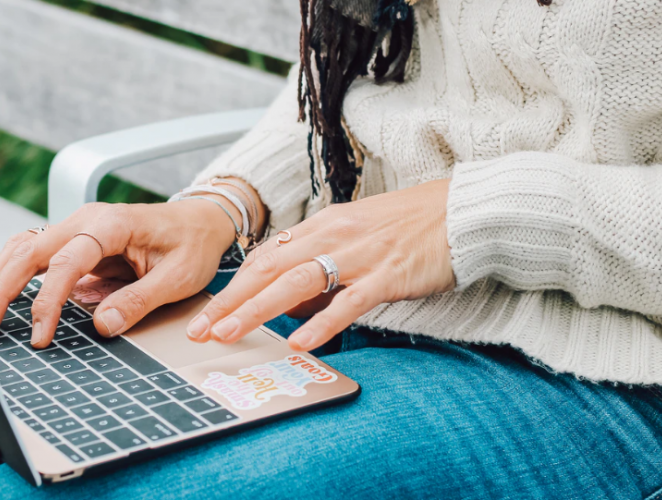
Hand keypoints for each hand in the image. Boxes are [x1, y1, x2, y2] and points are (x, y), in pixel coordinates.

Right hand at [0, 199, 240, 347]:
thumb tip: (102, 325)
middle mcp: (85, 220)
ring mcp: (75, 228)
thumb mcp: (178, 278)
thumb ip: (139, 300)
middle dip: (2, 290)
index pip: (67, 263)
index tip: (40, 336)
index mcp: (111, 224)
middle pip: (29, 251)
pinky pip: (31, 253)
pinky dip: (7, 272)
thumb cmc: (192, 245)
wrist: (201, 221)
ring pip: (22, 249)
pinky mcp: (72, 241)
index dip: (48, 301)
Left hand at [186, 179, 455, 350]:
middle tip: (201, 328)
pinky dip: (322, 322)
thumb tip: (287, 308)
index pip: (264, 258)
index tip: (206, 313)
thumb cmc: (408, 229)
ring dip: (257, 309)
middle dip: (230, 301)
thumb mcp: (353, 240)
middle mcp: (332, 236)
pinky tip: (300, 341)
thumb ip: (320, 270)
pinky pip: (349, 301)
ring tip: (230, 333)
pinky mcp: (387, 274)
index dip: (231, 287)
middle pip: (268, 269)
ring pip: (296, 282)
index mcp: (321, 227)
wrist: (461, 211)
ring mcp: (359, 254)